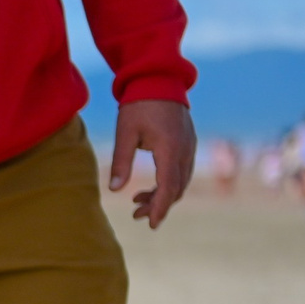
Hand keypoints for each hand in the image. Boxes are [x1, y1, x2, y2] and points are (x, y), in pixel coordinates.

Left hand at [110, 99, 195, 228]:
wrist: (158, 79)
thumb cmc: (139, 104)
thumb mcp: (125, 133)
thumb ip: (121, 162)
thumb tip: (114, 189)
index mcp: (171, 148)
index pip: (169, 187)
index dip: (159, 208)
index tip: (151, 224)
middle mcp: (186, 150)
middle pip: (177, 188)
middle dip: (158, 205)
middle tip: (136, 216)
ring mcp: (190, 146)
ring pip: (180, 181)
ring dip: (162, 195)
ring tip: (137, 201)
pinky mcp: (188, 143)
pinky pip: (181, 170)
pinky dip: (168, 182)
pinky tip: (149, 186)